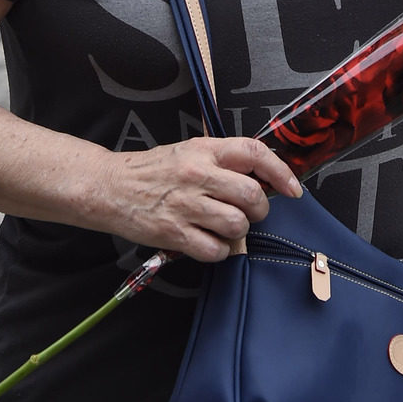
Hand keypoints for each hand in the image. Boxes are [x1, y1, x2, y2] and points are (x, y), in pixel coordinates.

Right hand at [100, 136, 301, 262]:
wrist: (109, 187)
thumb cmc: (152, 171)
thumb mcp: (189, 152)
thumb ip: (222, 161)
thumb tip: (262, 177)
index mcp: (204, 150)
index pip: (254, 153)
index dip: (280, 172)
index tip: (292, 189)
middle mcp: (197, 175)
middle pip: (251, 195)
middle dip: (259, 210)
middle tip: (250, 213)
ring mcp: (185, 205)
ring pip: (237, 224)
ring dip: (238, 231)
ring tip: (225, 227)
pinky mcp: (174, 233)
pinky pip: (215, 250)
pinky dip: (219, 251)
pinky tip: (208, 242)